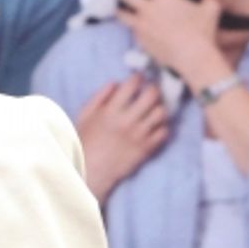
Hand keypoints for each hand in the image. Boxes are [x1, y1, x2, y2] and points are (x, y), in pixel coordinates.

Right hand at [75, 75, 167, 203]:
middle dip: (153, 88)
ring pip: (161, 112)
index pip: (132, 85)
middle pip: (152, 95)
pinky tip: (154, 126)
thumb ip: (99, 97)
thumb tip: (115, 82)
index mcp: (110, 111)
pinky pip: (164, 132)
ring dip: (159, 107)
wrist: (90, 170)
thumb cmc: (84, 142)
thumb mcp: (84, 116)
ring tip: (153, 108)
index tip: (138, 78)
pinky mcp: (146, 148)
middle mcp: (127, 121)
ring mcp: (139, 135)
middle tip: (150, 90)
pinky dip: (162, 126)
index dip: (138, 77)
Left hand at [103, 0, 223, 84]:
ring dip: (118, 9)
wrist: (192, 57)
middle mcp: (148, 10)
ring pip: (123, 14)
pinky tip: (138, 29)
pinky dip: (135, 28)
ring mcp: (142, 26)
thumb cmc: (203, 33)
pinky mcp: (141, 40)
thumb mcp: (211, 9)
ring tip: (115, 7)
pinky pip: (134, 31)